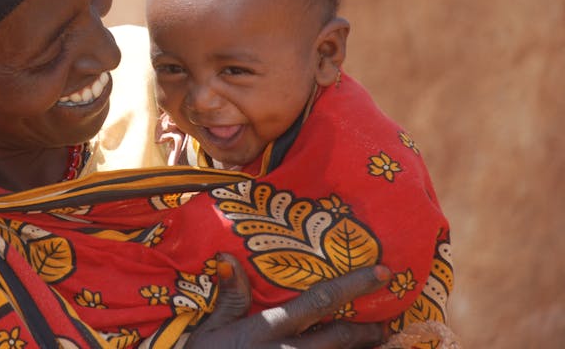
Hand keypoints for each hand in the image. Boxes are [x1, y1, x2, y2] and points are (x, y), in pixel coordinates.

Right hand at [186, 254, 390, 348]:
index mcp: (266, 329)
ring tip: (381, 346)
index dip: (352, 286)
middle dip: (368, 332)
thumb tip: (229, 257)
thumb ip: (229, 298)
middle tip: (388, 325)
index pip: (317, 302)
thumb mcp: (208, 330)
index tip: (382, 272)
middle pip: (339, 339)